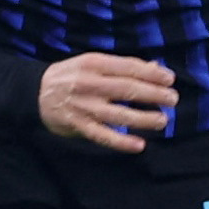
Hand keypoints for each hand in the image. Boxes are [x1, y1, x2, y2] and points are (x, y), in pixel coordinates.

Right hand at [38, 52, 177, 154]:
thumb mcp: (92, 63)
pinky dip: (121, 141)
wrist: (35, 93)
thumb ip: (122, 66)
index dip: (152, 73)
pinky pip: (103, 136)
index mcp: (93, 64)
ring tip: (163, 120)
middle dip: (154, 94)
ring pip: (119, 114)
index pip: (129, 67)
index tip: (170, 79)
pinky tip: (139, 145)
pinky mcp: (79, 125)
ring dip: (144, 118)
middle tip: (173, 99)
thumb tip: (155, 68)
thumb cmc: (71, 75)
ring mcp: (84, 106)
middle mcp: (89, 84)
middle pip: (127, 89)